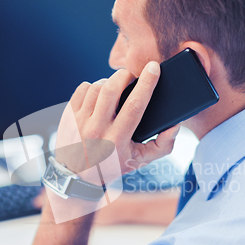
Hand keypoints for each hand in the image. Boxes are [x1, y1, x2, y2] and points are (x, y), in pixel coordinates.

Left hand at [55, 62, 179, 183]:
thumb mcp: (140, 161)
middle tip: (132, 75)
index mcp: (117, 140)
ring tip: (116, 88)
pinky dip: (94, 86)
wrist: (78, 177)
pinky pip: (83, 88)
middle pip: (111, 89)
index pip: (134, 106)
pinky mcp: (69, 115)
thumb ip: (163, 145)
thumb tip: (175, 125)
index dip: (146, 84)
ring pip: (97, 87)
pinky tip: (99, 94)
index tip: (153, 67)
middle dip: (125, 75)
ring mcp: (80, 122)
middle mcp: (97, 129)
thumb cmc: (113, 166)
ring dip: (110, 82)